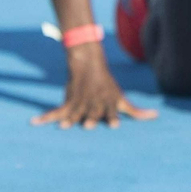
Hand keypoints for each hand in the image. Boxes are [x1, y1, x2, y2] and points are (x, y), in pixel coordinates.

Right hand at [31, 47, 157, 129]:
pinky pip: (56, 111)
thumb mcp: (121, 98)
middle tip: (89, 124)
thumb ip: (138, 112)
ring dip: (69, 119)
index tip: (115, 124)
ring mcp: (80, 104)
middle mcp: (94, 105)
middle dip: (90, 118)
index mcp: (108, 104)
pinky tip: (34, 122)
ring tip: (64, 126)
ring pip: (75, 113)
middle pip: (92, 114)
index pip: (111, 113)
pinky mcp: (69, 102)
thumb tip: (156, 116)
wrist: (88, 64)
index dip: (112, 118)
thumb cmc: (107, 86)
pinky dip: (45, 117)